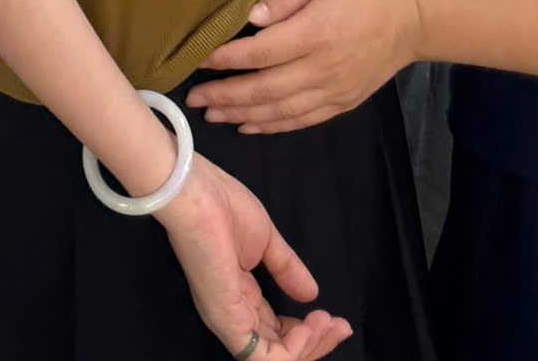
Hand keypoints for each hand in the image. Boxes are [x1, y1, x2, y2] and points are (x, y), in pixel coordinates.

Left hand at [157, 157, 353, 358]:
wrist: (196, 193)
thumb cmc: (223, 207)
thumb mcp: (265, 242)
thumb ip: (287, 270)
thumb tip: (312, 294)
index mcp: (241, 296)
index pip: (277, 331)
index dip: (307, 331)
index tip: (334, 318)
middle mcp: (234, 315)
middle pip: (279, 348)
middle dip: (316, 342)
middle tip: (341, 326)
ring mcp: (228, 320)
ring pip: (274, 359)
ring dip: (308, 347)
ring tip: (327, 323)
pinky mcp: (226, 319)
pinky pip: (262, 357)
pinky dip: (292, 351)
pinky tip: (309, 327)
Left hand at [186, 0, 424, 135]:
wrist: (410, 19)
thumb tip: (252, 18)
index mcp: (316, 33)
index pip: (261, 52)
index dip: (226, 58)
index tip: (199, 59)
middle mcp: (323, 69)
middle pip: (265, 88)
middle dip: (225, 95)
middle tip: (193, 98)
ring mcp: (333, 91)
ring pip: (280, 111)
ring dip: (242, 115)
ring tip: (212, 115)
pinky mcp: (342, 104)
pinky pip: (301, 120)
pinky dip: (272, 126)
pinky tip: (249, 125)